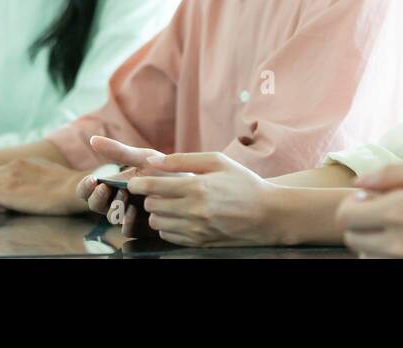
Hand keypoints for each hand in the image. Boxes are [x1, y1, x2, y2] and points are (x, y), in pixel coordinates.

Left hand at [0, 157, 87, 214]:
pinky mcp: (4, 191)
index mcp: (22, 162)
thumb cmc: (66, 187)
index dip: (0, 187)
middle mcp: (11, 166)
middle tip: (4, 205)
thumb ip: (34, 173)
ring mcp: (6, 177)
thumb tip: (31, 182)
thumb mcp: (48, 172)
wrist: (72, 189)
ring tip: (5, 208)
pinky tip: (5, 210)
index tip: (12, 198)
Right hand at [73, 136, 175, 237]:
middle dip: (98, 197)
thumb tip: (93, 139)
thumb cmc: (165, 170)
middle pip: (95, 205)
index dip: (85, 187)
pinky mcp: (139, 227)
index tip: (92, 179)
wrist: (190, 186)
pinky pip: (126, 230)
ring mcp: (127, 214)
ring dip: (114, 206)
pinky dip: (126, 221)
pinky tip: (133, 211)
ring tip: (125, 196)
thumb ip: (119, 151)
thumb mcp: (142, 158)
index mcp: (114, 184)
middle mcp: (118, 200)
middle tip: (106, 188)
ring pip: (110, 217)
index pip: (89, 190)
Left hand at [124, 151, 276, 246]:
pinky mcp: (199, 243)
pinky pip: (169, 236)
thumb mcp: (217, 161)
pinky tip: (180, 216)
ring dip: (158, 213)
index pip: (153, 187)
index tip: (134, 182)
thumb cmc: (243, 183)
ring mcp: (196, 230)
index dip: (138, 184)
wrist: (268, 215)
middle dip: (150, 197)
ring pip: (157, 223)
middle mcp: (194, 211)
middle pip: (152, 206)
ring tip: (170, 204)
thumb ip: (183, 159)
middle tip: (159, 190)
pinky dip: (168, 226)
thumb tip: (153, 161)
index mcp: (198, 187)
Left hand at [335, 140, 402, 257]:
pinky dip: (391, 247)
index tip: (370, 192)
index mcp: (397, 213)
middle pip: (354, 240)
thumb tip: (360, 182)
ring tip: (397, 217)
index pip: (347, 218)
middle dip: (359, 221)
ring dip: (373, 236)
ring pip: (371, 254)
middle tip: (380, 204)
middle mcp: (400, 242)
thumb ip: (390, 174)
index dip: (352, 201)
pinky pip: (393, 260)